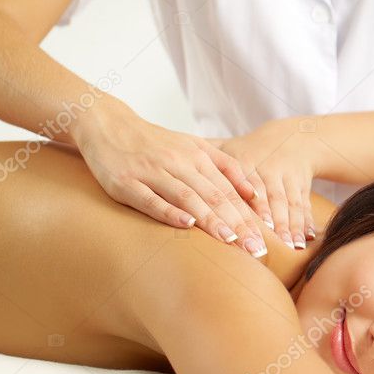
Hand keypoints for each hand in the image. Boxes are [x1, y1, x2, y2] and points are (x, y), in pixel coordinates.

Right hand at [73, 105, 267, 255]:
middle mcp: (178, 163)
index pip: (228, 191)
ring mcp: (151, 172)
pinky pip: (150, 199)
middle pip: (214, 196)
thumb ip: (226, 167)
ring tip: (229, 239)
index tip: (264, 240)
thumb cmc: (157, 143)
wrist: (109, 125)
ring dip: (210, 219)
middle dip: (237, 224)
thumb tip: (254, 194)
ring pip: (187, 197)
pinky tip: (186, 225)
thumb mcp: (195, 146)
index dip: (248, 216)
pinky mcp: (125, 183)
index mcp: (198, 156)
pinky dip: (169, 212)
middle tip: (255, 249)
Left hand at [205, 118, 318, 249]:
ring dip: (288, 225)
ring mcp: (287, 175)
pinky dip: (305, 221)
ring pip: (287, 202)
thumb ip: (199, 161)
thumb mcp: (224, 148)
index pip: (238, 188)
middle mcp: (267, 166)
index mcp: (243, 158)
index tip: (235, 234)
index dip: (238, 212)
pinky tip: (306, 238)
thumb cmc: (249, 150)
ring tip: (288, 246)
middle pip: (266, 199)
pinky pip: (303, 204)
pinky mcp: (302, 185)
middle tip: (259, 249)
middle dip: (266, 225)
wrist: (288, 138)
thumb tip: (166, 170)